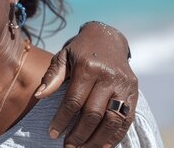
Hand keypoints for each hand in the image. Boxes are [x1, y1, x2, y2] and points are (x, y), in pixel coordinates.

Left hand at [34, 21, 137, 146]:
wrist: (108, 38)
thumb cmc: (80, 50)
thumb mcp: (63, 56)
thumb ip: (52, 76)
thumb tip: (39, 95)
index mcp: (88, 68)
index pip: (74, 101)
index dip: (62, 120)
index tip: (52, 134)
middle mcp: (108, 77)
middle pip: (93, 114)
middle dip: (79, 134)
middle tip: (68, 147)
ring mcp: (124, 86)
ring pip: (112, 120)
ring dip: (98, 139)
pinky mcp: (134, 92)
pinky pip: (126, 119)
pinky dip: (116, 135)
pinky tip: (103, 145)